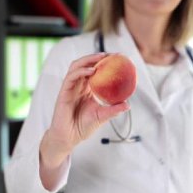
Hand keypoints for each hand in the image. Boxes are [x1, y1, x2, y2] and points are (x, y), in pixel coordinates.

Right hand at [40, 53, 129, 168]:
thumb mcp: (102, 116)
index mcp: (87, 89)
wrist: (69, 138)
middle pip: (85, 64)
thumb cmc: (83, 127)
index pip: (95, 71)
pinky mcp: (64, 92)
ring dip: (88, 59)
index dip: (104, 63)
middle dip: (97, 56)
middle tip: (111, 54)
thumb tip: (128, 105)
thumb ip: (113, 110)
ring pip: (76, 66)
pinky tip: (92, 70)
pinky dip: (81, 71)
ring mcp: (70, 88)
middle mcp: (78, 86)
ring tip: (102, 57)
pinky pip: (71, 77)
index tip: (118, 59)